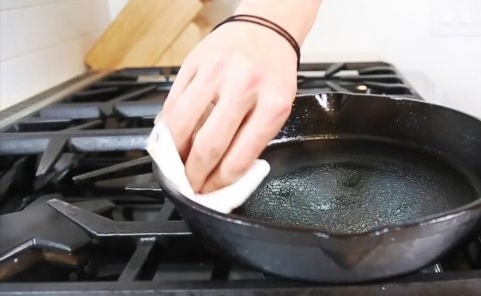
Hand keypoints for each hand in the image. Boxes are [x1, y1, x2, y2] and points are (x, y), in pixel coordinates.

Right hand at [159, 22, 297, 193]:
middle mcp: (244, 87)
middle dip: (194, 175)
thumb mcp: (278, 106)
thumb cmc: (273, 71)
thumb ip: (254, 139)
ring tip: (176, 165)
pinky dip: (168, 126)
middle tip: (190, 185)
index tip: (209, 191)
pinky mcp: (194, 63)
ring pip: (181, 126)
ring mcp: (216, 73)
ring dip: (173, 154)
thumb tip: (222, 174)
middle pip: (208, 146)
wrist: (266, 29)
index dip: (219, 183)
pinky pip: (172, 103)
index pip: (239, 159)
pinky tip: (172, 138)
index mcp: (273, 104)